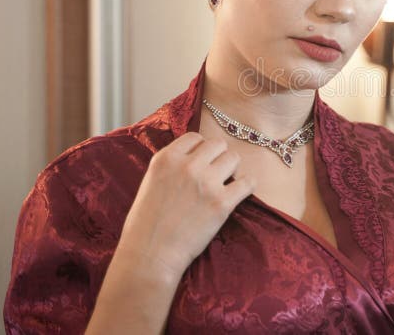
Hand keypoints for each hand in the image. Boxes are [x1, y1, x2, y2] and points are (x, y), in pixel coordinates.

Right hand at [115, 132, 255, 281]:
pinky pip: (248, 182)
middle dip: (219, 157)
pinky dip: (247, 186)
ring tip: (225, 185)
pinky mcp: (222, 202)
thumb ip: (172, 165)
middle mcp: (187, 165)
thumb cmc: (146, 224)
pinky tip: (240, 193)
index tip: (202, 162)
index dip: (201, 149)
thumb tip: (194, 156)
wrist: (150, 255)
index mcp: (166, 159)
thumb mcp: (151, 182)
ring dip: (232, 170)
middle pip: (218, 144)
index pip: (195, 137)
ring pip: (234, 158)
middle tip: (216, 174)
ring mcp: (206, 182)